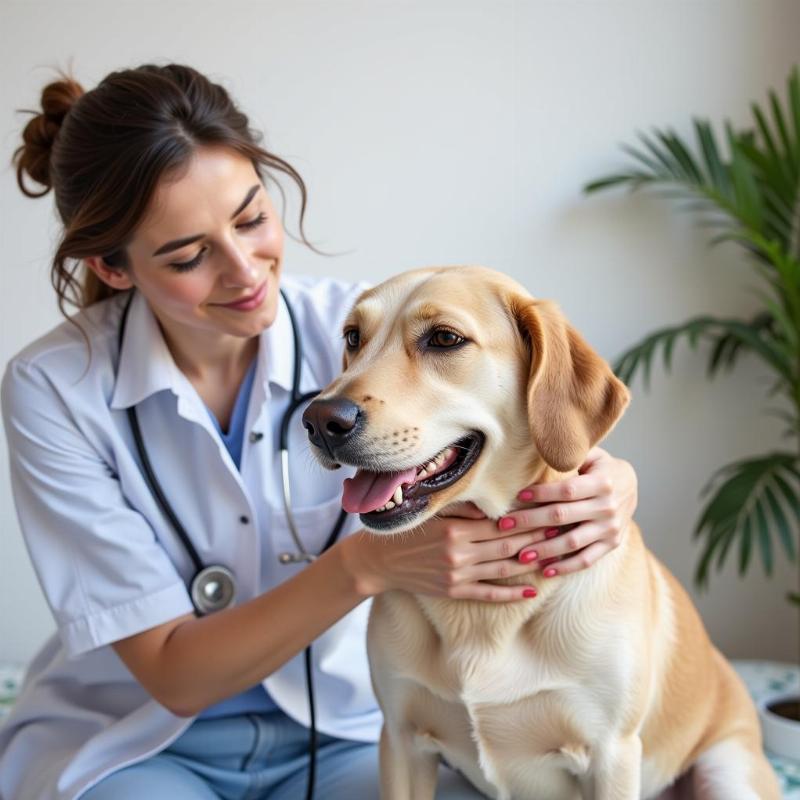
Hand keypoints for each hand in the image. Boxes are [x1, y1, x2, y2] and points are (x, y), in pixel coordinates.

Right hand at [343, 502, 541, 602]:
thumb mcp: (433, 512)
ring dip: (530, 562)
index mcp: (456, 529)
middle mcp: (460, 552)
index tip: (549, 512)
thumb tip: (494, 507)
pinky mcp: (455, 590)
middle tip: (562, 531)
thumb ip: (463, 509)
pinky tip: (531, 589)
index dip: (528, 519)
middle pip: (508, 545)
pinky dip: (511, 592)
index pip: (501, 523)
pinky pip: (489, 592)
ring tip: (555, 556)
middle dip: (537, 538)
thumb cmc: (408, 531)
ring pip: (503, 568)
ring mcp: (459, 574)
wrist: (380, 561)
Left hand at [497, 447, 637, 577]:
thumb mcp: (592, 454)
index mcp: (603, 482)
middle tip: (504, 525)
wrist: (631, 485)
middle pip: (563, 516)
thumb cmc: (600, 467)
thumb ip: (571, 455)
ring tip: (520, 554)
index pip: (567, 490)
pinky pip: (586, 560)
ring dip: (544, 550)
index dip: (541, 493)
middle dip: (530, 521)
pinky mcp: (611, 544)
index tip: (518, 495)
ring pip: (572, 542)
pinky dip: (565, 567)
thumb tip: (541, 448)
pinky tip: (544, 570)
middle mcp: (609, 507)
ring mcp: (611, 528)